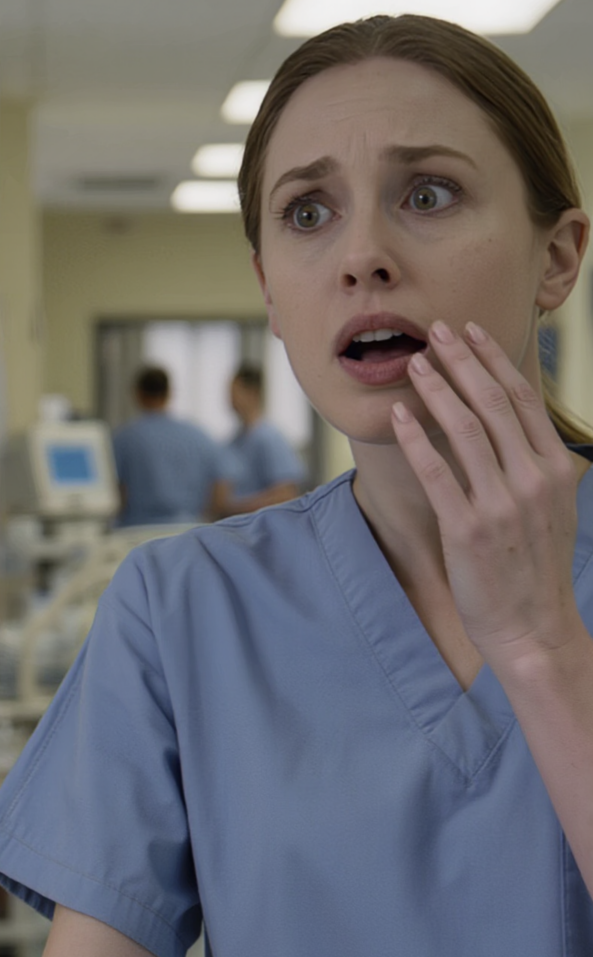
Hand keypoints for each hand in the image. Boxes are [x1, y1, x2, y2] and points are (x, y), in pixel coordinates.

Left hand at [394, 319, 587, 670]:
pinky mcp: (468, 528)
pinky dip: (416, 438)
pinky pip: (437, 472)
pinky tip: (399, 413)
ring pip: (465, 429)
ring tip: (414, 361)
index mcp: (557, 468)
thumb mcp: (550, 508)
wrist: (534, 626)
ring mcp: (501, 503)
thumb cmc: (534, 568)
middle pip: (493, 403)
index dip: (494, 360)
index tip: (471, 332)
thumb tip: (516, 432)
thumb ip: (536, 468)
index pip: (522, 399)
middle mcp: (533, 478)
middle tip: (434, 329)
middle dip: (462, 360)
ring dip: (437, 389)